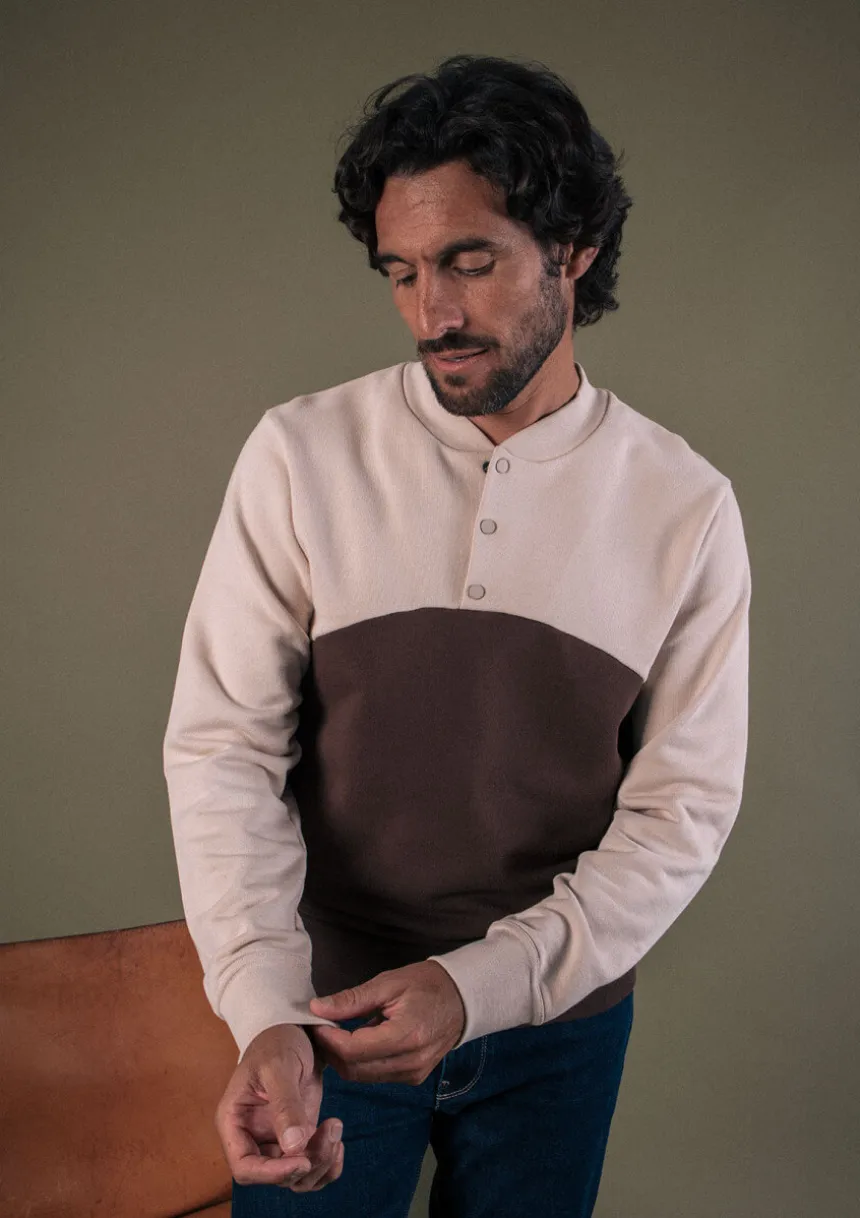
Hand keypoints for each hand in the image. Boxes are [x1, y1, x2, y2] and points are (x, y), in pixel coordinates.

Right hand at [214, 1022, 344, 1191]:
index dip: (272, 1174)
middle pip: (275, 1177)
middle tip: (330, 1133)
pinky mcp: (299, 1137)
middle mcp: (253, 1138)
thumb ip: (285, 1105)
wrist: (295, 1031)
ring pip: (297, 1177)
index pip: (245, 1168)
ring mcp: (277, 1140)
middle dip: (306, 1164)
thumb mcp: (278, 1067)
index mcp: (234, 1122)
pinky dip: (329, 1163)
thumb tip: (294, 1147)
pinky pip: (312, 1166)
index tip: (302, 1160)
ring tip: (336, 1128)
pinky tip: (338, 1140)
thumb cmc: (276, 1042)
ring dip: (321, 1163)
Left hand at [307, 960, 466, 1084]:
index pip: (353, 1050)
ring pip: (362, 1076)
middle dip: (332, 1050)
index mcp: (406, 1036)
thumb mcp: (388, 983)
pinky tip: (358, 1040)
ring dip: (344, 1058)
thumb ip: (352, 1000)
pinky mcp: (412, 1077)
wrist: (462, 999)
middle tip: (322, 1027)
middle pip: (354, 1069)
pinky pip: (375, 1076)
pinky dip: (360, 1062)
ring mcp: (413, 1074)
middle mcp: (410, 1062)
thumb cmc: (427, 984)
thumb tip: (316, 1008)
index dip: (329, 1039)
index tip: (317, 1022)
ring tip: (337, 1032)